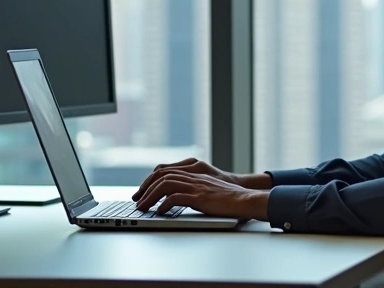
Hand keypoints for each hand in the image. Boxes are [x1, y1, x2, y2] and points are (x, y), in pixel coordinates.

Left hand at [134, 171, 268, 221]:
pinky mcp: (200, 197)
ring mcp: (196, 186)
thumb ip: (194, 190)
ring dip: (150, 196)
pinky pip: (176, 198)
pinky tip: (160, 212)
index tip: (142, 192)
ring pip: (165, 185)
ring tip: (143, 208)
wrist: (245, 199)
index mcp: (194, 173)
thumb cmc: (230, 198)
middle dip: (145, 188)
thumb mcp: (209, 190)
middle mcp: (193, 177)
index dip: (151, 180)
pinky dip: (164, 205)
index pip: (166, 170)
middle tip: (137, 201)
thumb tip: (175, 200)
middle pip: (162, 175)